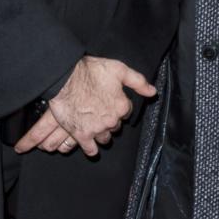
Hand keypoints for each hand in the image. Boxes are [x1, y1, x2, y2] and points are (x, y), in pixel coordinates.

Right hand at [14, 56, 154, 158]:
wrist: (65, 77)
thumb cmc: (90, 71)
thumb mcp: (119, 69)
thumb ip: (138, 81)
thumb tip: (152, 92)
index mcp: (121, 106)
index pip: (126, 112)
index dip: (119, 107)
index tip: (111, 103)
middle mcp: (111, 120)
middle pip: (115, 126)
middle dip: (110, 121)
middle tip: (101, 113)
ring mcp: (96, 129)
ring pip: (104, 138)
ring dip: (102, 134)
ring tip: (96, 127)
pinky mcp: (81, 134)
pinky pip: (90, 149)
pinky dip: (91, 149)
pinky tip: (91, 148)